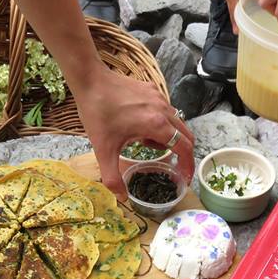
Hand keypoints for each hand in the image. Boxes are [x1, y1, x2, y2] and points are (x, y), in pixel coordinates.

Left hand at [73, 68, 193, 200]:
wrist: (90, 80)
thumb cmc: (97, 113)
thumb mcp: (103, 150)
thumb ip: (112, 177)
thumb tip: (122, 197)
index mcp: (156, 125)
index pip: (184, 148)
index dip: (188, 165)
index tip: (185, 178)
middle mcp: (163, 110)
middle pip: (185, 134)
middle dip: (181, 153)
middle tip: (171, 166)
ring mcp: (159, 97)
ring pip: (175, 122)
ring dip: (168, 137)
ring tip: (144, 144)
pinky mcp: (152, 90)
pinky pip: (165, 110)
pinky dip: (160, 122)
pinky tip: (139, 127)